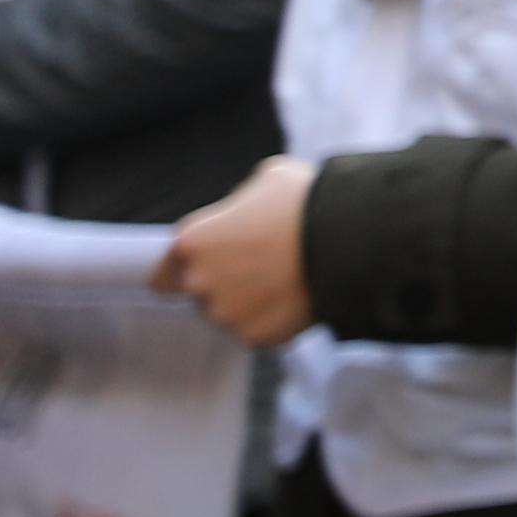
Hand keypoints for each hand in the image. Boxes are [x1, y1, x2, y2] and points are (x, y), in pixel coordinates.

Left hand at [162, 156, 319, 345]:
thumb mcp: (266, 180)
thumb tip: (244, 213)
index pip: (163, 275)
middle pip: (200, 297)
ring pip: (231, 315)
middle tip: (264, 270)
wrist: (353, 237)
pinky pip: (260, 331)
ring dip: (250, 305)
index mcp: (189, 242)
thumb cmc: (308, 200)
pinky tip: (299, 297)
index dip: (192, 270)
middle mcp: (197, 283)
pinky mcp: (256, 337)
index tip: (219, 266)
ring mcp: (225, 314)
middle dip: (226, 286)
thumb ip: (239, 204)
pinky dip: (277, 320)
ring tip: (288, 282)